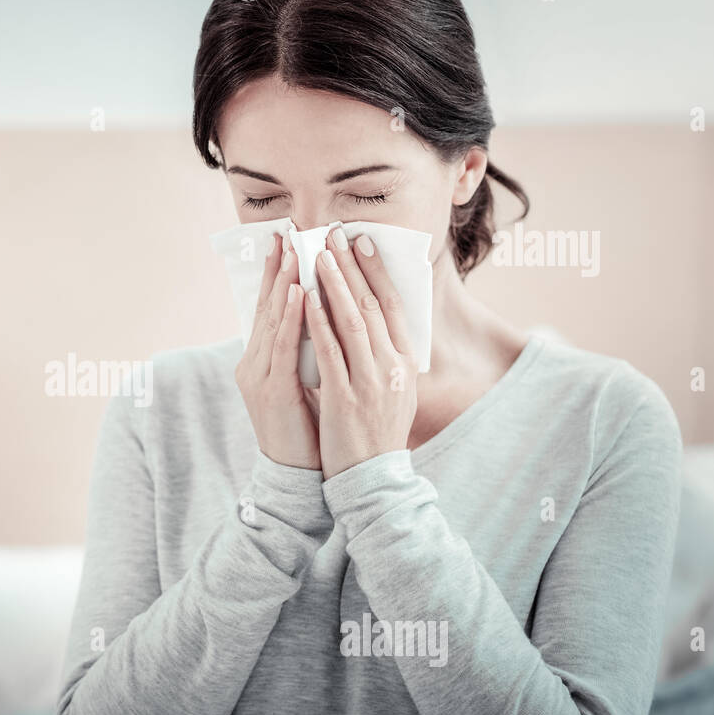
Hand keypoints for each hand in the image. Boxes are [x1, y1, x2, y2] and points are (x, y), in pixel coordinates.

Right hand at [235, 231, 321, 469]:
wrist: (296, 476)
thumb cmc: (307, 430)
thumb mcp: (305, 383)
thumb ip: (308, 353)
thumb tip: (325, 320)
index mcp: (262, 361)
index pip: (270, 310)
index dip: (276, 275)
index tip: (286, 242)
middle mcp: (253, 364)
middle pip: (266, 308)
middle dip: (277, 269)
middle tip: (287, 234)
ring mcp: (260, 377)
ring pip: (273, 321)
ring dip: (284, 284)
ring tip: (294, 253)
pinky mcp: (274, 391)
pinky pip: (283, 347)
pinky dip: (292, 318)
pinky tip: (300, 294)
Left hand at [302, 227, 417, 477]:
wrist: (372, 479)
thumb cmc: (377, 433)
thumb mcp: (394, 390)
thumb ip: (387, 357)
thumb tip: (376, 322)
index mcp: (406, 363)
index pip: (393, 306)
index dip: (377, 272)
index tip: (362, 243)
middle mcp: (393, 367)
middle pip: (372, 306)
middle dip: (352, 267)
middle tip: (334, 235)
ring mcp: (370, 382)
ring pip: (352, 322)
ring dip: (334, 285)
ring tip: (318, 255)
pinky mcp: (346, 398)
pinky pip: (330, 352)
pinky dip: (318, 322)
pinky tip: (307, 298)